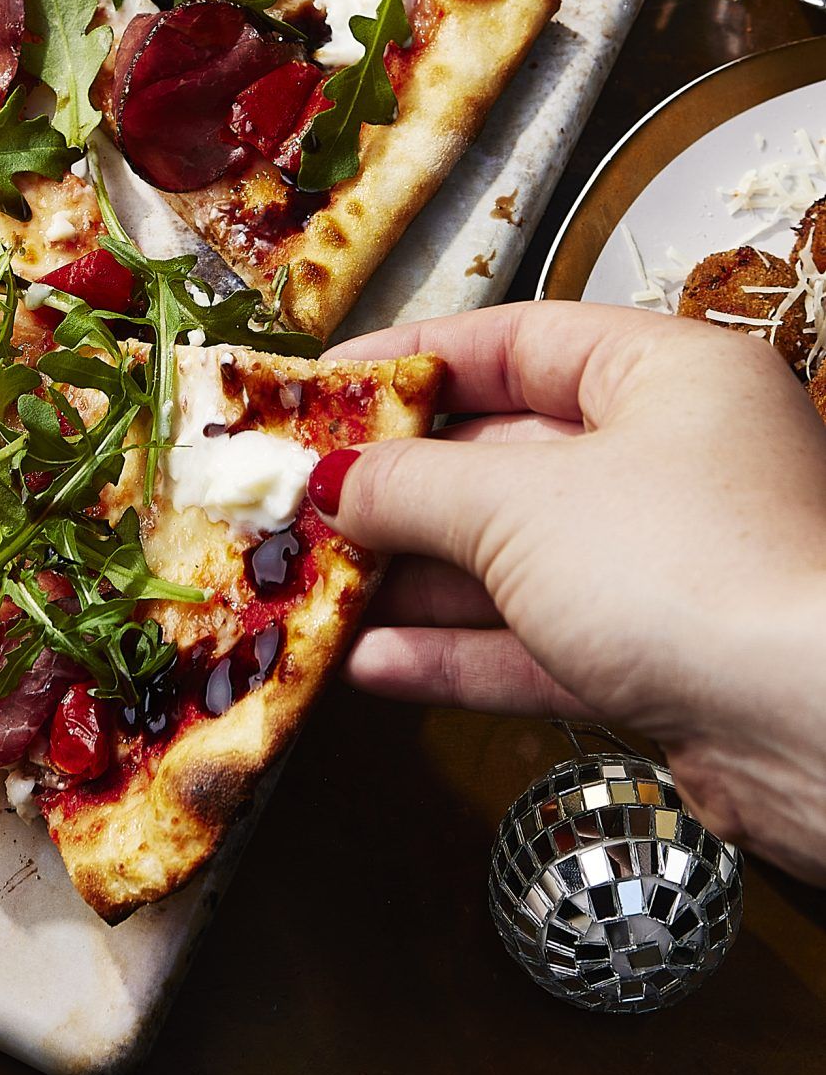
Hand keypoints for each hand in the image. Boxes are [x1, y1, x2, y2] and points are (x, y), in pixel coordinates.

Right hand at [317, 301, 825, 879]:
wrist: (820, 733)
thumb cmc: (695, 572)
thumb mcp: (519, 506)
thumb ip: (411, 486)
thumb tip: (335, 478)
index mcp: (668, 376)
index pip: (518, 341)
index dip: (411, 362)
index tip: (324, 386)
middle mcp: (679, 460)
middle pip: (508, 455)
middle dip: (398, 487)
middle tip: (300, 498)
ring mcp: (673, 566)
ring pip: (516, 558)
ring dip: (414, 579)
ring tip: (316, 584)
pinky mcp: (664, 661)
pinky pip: (539, 641)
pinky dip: (458, 651)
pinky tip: (374, 662)